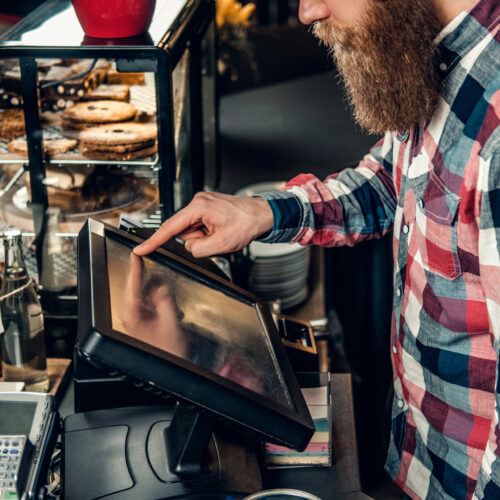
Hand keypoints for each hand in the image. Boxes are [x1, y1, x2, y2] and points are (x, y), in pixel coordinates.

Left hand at [122, 253, 185, 356]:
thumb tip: (162, 287)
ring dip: (160, 299)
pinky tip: (170, 313)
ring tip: (170, 310)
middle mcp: (132, 317)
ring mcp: (138, 320)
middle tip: (154, 277)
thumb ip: (165, 300)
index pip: (133, 287)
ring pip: (147, 299)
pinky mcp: (145, 323)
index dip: (135, 269)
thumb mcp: (170, 321)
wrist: (171, 368)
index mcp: (133, 316)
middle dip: (151, 286)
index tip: (135, 255)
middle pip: (139, 291)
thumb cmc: (167, 351)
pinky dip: (161, 306)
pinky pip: (152, 307)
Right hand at [133, 191, 273, 257]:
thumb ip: (198, 249)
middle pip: (183, 231)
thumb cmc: (247, 223)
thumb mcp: (222, 244)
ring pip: (192, 231)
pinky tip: (221, 229)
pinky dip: (208, 232)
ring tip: (221, 232)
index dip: (154, 241)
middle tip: (217, 238)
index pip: (170, 227)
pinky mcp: (207, 208)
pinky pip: (199, 227)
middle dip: (197, 239)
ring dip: (204, 237)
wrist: (262, 215)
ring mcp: (203, 204)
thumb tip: (189, 248)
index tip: (141, 248)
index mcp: (199, 207)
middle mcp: (199, 202)